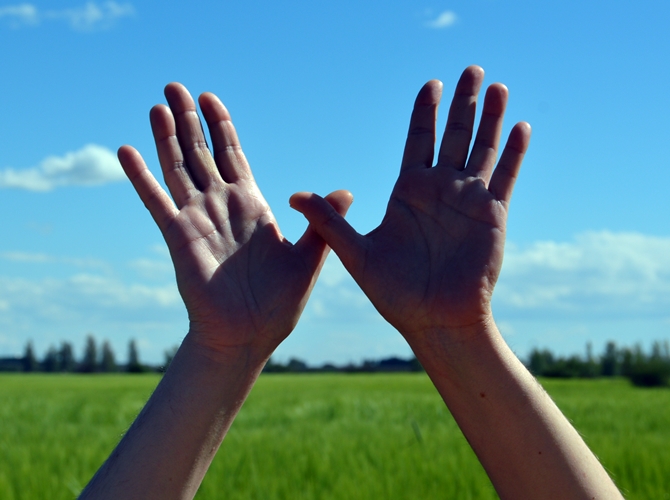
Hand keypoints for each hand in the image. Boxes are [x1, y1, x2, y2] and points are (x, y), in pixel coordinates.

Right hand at [118, 83, 351, 358]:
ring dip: (166, 137)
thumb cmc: (280, 303)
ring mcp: (198, 219)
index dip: (221, 127)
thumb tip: (347, 191)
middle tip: (175, 86)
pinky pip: (157, 202)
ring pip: (179, 168)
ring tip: (158, 105)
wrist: (250, 336)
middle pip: (201, 153)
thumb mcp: (310, 257)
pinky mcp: (179, 237)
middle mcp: (221, 206)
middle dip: (189, 120)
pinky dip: (141, 177)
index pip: (232, 156)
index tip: (210, 98)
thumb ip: (323, 222)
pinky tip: (126, 150)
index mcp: (250, 206)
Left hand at [290, 66, 529, 342]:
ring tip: (497, 87)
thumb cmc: (395, 293)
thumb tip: (294, 196)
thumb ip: (330, 222)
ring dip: (490, 119)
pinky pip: (506, 178)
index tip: (430, 84)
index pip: (417, 140)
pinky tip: (521, 127)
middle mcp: (439, 189)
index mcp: (408, 191)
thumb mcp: (357, 254)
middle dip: (462, 103)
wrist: (434, 320)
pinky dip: (514, 154)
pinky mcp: (492, 216)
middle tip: (470, 69)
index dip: (424, 112)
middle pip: (453, 135)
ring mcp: (468, 200)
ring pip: (482, 149)